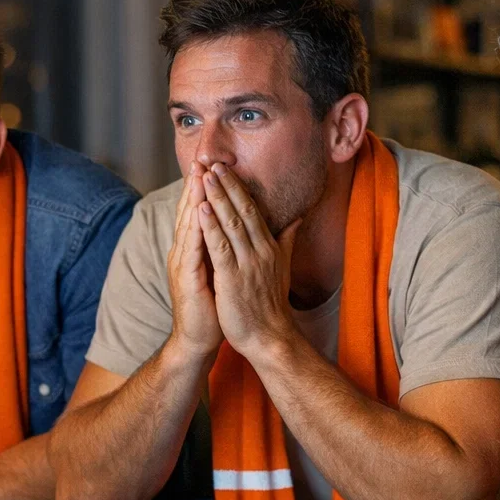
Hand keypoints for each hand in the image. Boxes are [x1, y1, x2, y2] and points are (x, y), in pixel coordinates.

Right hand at [165, 166, 223, 359]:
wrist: (198, 338)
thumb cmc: (213, 305)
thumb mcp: (222, 270)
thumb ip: (227, 249)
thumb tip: (240, 231)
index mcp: (194, 249)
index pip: (199, 212)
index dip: (205, 188)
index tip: (214, 164)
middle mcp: (184, 251)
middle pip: (190, 211)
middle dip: (196, 185)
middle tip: (202, 158)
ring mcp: (182, 263)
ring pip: (188, 224)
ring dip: (193, 198)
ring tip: (199, 175)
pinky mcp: (185, 277)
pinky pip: (191, 248)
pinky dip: (194, 228)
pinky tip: (198, 211)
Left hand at [199, 164, 300, 357]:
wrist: (270, 337)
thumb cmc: (271, 304)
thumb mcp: (283, 266)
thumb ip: (288, 240)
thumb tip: (298, 218)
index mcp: (269, 247)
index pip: (252, 210)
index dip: (238, 188)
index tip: (225, 168)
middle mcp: (260, 251)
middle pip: (242, 211)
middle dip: (227, 185)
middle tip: (213, 162)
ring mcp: (247, 264)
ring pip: (231, 224)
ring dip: (217, 198)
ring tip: (204, 176)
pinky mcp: (233, 278)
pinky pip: (220, 247)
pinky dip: (211, 227)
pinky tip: (201, 209)